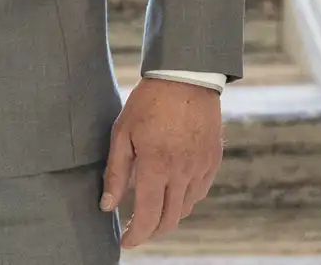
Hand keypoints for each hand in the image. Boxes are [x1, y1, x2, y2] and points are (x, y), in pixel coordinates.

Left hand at [100, 76, 222, 248]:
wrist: (186, 78)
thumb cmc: (148, 103)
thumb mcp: (122, 133)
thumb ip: (116, 173)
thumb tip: (107, 206)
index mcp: (157, 167)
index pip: (148, 217)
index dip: (136, 236)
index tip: (126, 242)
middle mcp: (182, 173)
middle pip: (169, 220)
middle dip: (151, 232)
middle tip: (136, 231)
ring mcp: (201, 169)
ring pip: (186, 209)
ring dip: (168, 218)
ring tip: (152, 214)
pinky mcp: (212, 162)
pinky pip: (199, 193)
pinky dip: (185, 202)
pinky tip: (173, 196)